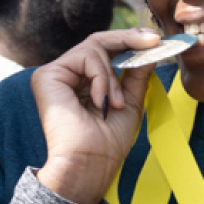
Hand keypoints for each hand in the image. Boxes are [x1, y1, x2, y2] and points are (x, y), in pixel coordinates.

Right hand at [31, 30, 157, 203]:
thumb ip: (136, 74)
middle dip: (129, 39)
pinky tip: (102, 102)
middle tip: (154, 41)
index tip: (156, 41)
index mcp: (81, 82)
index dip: (129, 42)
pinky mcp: (47, 76)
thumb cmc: (107, 143)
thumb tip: (151, 48)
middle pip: (98, 41)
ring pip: (95, 48)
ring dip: (114, 76)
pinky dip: (102, 78)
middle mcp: (65, 75)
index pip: (104, 51)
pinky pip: (86, 58)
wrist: (90, 164)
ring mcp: (54, 74)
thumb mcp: (130, 102)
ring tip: (117, 103)